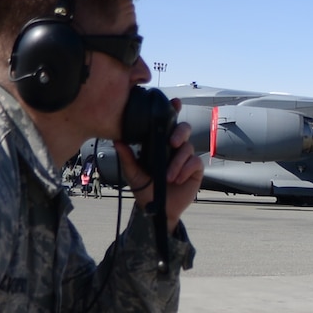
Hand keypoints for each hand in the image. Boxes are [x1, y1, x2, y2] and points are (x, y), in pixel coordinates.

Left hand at [113, 114, 203, 229]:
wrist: (158, 209)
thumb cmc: (145, 190)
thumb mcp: (133, 173)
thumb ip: (127, 157)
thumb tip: (117, 141)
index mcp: (159, 144)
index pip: (167, 124)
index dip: (173, 111)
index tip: (174, 103)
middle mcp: (174, 148)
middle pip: (183, 129)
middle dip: (180, 132)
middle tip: (172, 143)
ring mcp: (186, 158)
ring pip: (188, 147)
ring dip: (178, 161)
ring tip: (169, 175)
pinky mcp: (195, 170)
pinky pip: (195, 162)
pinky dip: (186, 169)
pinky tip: (177, 179)